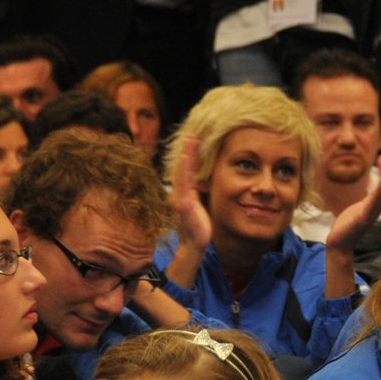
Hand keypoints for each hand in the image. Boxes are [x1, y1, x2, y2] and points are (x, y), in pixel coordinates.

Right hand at [171, 135, 212, 250]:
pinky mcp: (185, 205)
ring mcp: (181, 198)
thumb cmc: (197, 227)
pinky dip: (186, 170)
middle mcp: (180, 194)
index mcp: (185, 193)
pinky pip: (185, 185)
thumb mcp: (198, 206)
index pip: (187, 171)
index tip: (194, 141)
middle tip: (191, 134)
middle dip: (187, 151)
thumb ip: (197, 193)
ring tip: (191, 141)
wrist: (195, 244)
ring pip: (183, 173)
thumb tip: (200, 183)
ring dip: (187, 156)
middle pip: (183, 168)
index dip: (190, 156)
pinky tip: (189, 160)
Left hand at [326, 156, 380, 255]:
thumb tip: (369, 194)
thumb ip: (366, 201)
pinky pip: (375, 203)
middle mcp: (376, 210)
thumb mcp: (358, 209)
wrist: (339, 244)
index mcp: (375, 207)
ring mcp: (371, 214)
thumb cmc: (347, 227)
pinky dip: (380, 190)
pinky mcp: (363, 219)